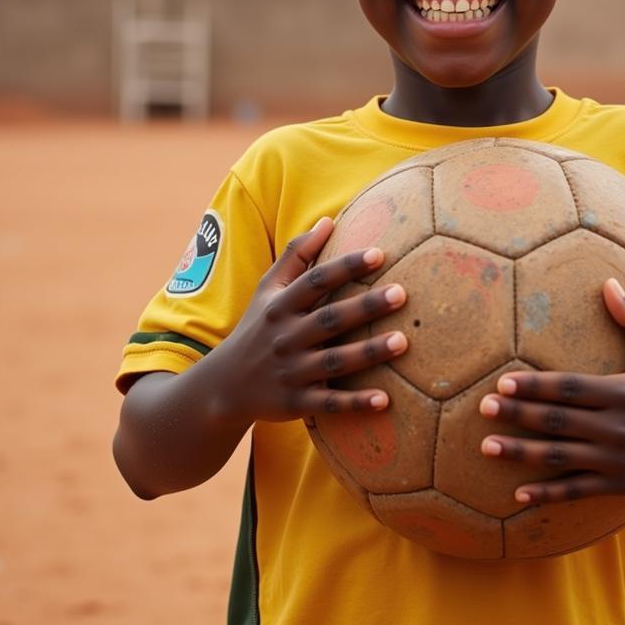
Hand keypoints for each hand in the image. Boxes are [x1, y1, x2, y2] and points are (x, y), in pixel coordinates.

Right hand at [216, 217, 408, 424]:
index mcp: (281, 307)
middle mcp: (285, 338)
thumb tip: (328, 220)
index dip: (346, 266)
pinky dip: (355, 404)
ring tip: (403, 341)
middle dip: (365, 306)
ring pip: (333, 362)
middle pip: (329, 319)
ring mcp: (290, 372)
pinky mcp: (295, 404)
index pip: (315, 281)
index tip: (379, 253)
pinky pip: (328, 404)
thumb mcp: (267, 290)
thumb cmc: (257, 328)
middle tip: (402, 292)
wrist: (222, 388)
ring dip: (368, 353)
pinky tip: (385, 400)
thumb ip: (297, 256)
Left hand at [478, 278, 624, 503]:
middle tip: (482, 409)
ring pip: (562, 457)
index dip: (536, 386)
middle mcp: (618, 427)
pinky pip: (579, 491)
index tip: (503, 383)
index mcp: (623, 392)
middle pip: (559, 421)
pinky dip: (548, 494)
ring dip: (522, 453)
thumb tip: (609, 282)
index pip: (570, 388)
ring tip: (487, 447)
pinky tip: (518, 494)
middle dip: (518, 415)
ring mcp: (618, 459)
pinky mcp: (621, 485)